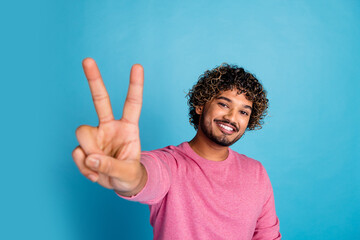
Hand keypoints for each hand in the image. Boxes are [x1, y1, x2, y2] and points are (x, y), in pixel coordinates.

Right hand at [72, 58, 146, 195]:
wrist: (120, 185)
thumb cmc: (130, 174)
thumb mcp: (128, 174)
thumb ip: (111, 167)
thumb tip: (90, 158)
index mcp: (128, 128)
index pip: (132, 104)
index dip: (134, 86)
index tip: (136, 66)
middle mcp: (110, 126)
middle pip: (100, 100)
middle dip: (94, 80)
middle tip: (87, 59)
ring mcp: (96, 135)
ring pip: (82, 133)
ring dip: (89, 154)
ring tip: (100, 169)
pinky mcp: (84, 147)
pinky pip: (77, 153)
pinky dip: (84, 168)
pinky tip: (94, 173)